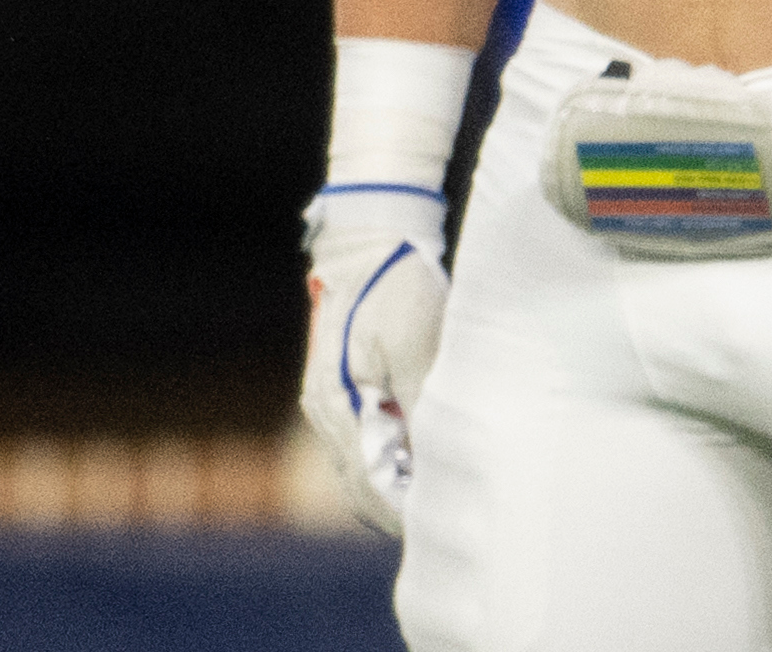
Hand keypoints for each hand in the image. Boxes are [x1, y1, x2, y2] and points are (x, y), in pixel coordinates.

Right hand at [298, 190, 449, 535]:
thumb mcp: (414, 339)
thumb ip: (419, 398)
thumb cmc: (396, 286)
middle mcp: (326, 413)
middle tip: (446, 520)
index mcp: (337, 406)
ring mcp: (332, 404)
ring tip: (441, 497)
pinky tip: (425, 461)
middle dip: (398, 507)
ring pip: (362, 466)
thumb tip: (430, 451)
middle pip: (360, 483)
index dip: (400, 511)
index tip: (435, 526)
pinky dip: (392, 460)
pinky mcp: (346, 391)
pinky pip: (366, 442)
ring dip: (395, 485)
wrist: (369, 245)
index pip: (368, 482)